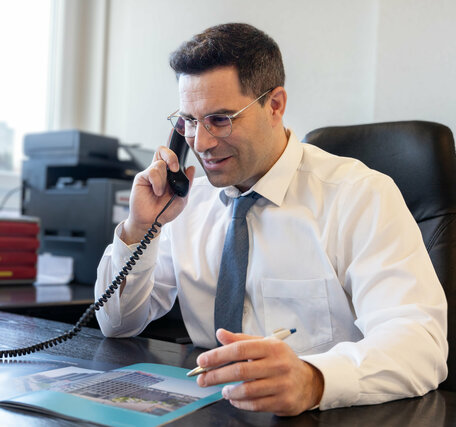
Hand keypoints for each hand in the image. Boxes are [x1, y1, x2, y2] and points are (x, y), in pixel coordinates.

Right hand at [122, 145, 194, 243]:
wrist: (152, 221)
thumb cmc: (165, 211)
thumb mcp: (182, 198)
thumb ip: (187, 183)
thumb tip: (191, 168)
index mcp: (169, 175)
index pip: (171, 156)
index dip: (175, 156)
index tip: (180, 167)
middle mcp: (159, 172)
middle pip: (162, 151)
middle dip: (171, 156)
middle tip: (175, 169)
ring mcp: (150, 174)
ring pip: (159, 164)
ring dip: (163, 180)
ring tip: (161, 193)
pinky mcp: (142, 178)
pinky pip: (152, 172)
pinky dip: (157, 182)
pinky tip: (157, 192)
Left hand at [196, 329, 323, 415]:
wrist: (307, 381)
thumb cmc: (281, 360)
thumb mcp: (264, 344)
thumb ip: (241, 339)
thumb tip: (220, 333)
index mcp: (272, 346)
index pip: (239, 349)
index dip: (218, 355)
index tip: (203, 361)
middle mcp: (278, 364)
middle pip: (240, 370)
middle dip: (216, 375)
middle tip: (202, 379)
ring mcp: (282, 384)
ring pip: (247, 390)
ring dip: (229, 391)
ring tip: (223, 389)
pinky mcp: (283, 401)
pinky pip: (255, 405)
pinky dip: (240, 402)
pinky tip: (234, 398)